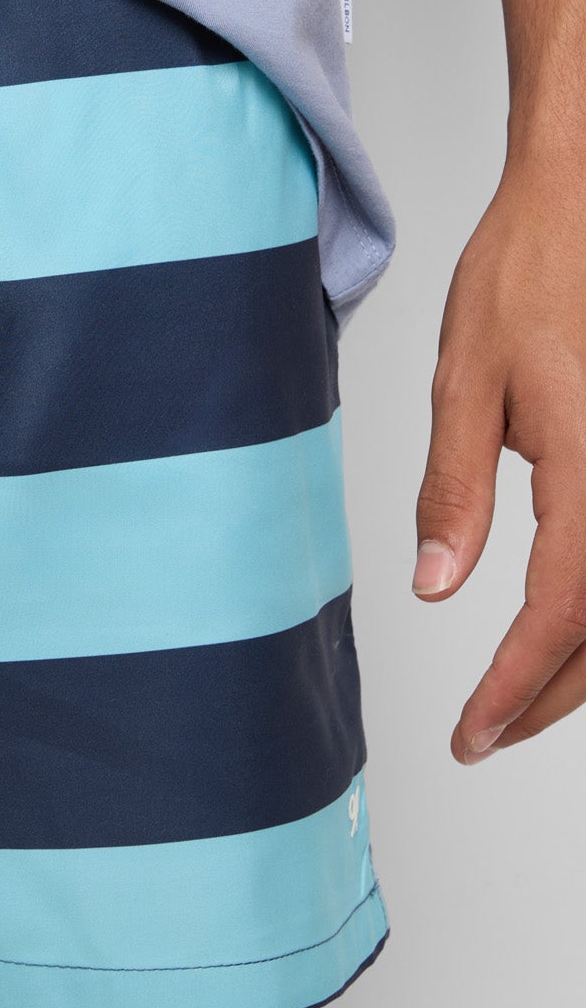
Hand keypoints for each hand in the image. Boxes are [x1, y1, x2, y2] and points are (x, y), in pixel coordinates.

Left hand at [413, 148, 585, 760]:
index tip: (472, 732)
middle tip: (485, 735)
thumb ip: (456, 489)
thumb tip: (438, 587)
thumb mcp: (468, 379)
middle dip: (551, 696)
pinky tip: (569, 633)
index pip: (564, 615)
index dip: (517, 686)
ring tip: (520, 699)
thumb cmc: (531, 271)